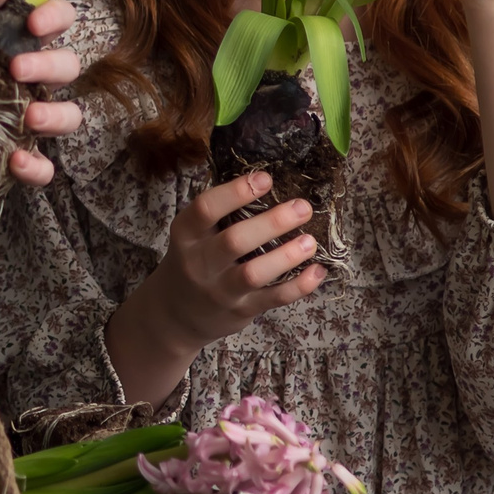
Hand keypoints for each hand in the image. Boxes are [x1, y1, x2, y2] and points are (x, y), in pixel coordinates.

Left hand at [0, 0, 83, 204]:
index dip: (55, 17)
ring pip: (68, 116)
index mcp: (17, 45)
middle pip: (68, 67)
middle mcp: (29, 82)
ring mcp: (23, 122)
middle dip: (50, 64)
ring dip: (56, 115)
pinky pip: (43, 168)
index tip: (32, 22)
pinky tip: (15, 160)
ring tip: (29, 116)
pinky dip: (38, 167)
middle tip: (15, 68)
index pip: (57, 23)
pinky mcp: (10, 159)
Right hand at [103, 171, 325, 404]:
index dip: (236, 192)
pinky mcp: (240, 310)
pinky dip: (299, 285)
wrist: (176, 314)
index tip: (266, 179)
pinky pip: (273, 299)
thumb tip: (266, 182)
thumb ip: (218, 215)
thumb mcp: (192, 236)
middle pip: (235, 241)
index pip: (206, 208)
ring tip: (311, 241)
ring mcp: (220, 290)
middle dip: (273, 222)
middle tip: (302, 207)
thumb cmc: (193, 261)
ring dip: (286, 256)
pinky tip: (317, 270)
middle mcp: (200, 262)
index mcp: (186, 234)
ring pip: (254, 274)